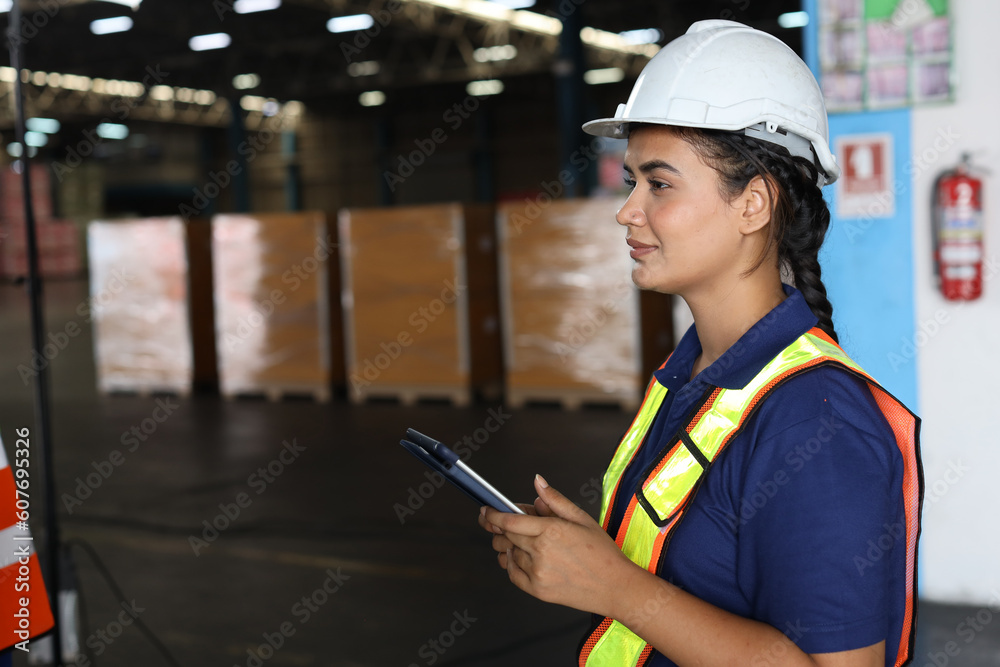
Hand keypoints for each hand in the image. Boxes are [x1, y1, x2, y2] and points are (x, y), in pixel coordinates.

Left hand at [479, 475, 637, 617]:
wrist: (615, 587)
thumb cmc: (602, 553)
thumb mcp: (582, 518)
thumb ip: (555, 500)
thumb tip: (538, 482)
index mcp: (551, 530)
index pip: (510, 521)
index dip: (493, 515)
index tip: (486, 511)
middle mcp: (541, 551)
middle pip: (505, 536)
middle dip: (499, 528)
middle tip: (505, 525)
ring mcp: (538, 573)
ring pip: (508, 554)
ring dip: (509, 546)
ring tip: (524, 543)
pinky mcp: (538, 590)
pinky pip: (513, 574)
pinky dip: (511, 564)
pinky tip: (522, 558)